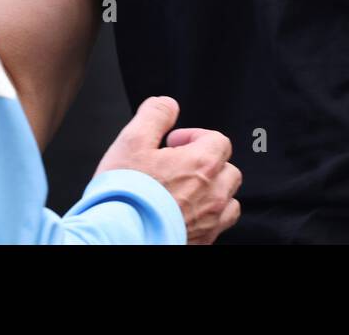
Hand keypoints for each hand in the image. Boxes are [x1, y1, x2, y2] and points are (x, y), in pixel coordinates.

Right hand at [95, 95, 241, 244]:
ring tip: (185, 191)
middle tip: (178, 166)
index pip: (218, 140)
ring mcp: (210, 222)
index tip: (173, 144)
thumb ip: (155, 115)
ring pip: (228, 200)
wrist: (119, 236)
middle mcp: (213, 194)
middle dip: (207, 163)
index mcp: (201, 164)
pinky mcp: (203, 242)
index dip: (194, 137)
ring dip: (213, 191)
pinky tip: (185, 214)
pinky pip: (219, 226)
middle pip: (228, 170)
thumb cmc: (126, 194)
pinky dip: (209, 217)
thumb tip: (168, 105)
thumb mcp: (132, 140)